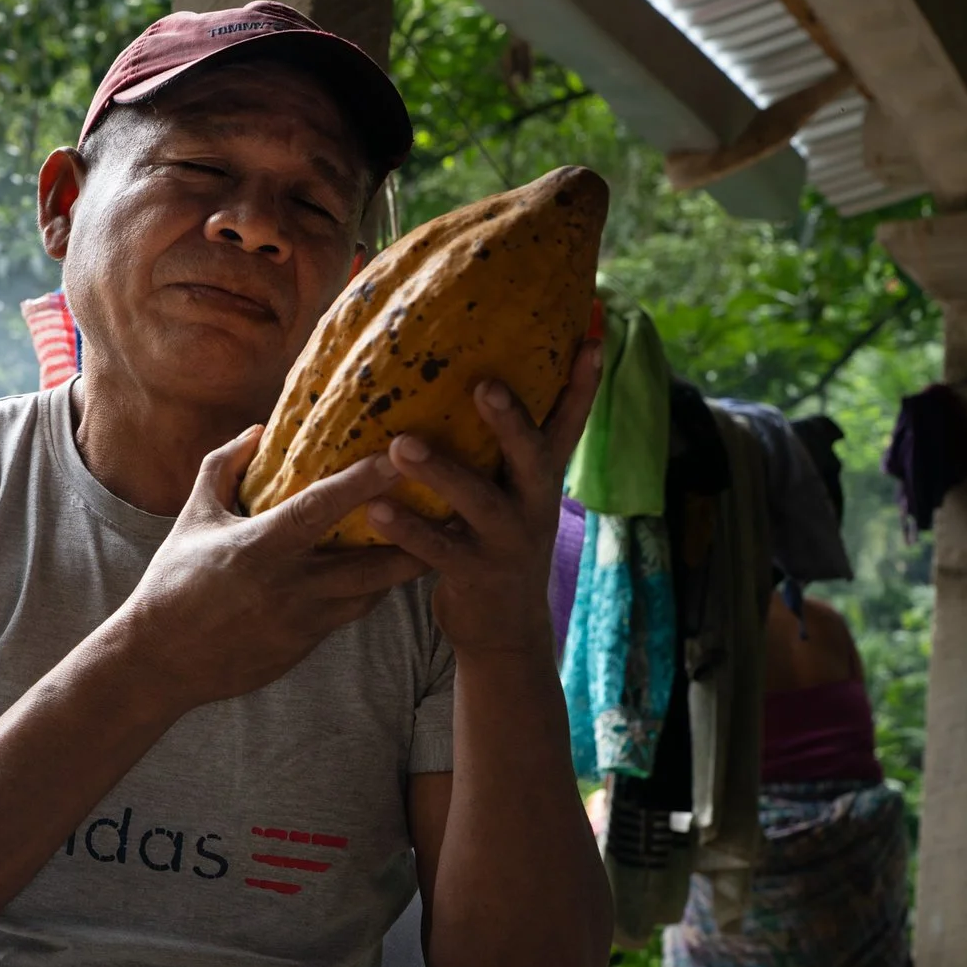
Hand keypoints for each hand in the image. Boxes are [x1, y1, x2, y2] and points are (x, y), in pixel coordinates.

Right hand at [116, 427, 429, 710]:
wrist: (160, 662)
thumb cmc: (173, 582)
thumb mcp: (193, 517)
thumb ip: (223, 467)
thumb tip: (259, 431)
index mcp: (261, 546)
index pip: (324, 507)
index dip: (368, 480)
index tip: (404, 453)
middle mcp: (290, 585)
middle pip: (374, 562)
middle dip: (419, 535)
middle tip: (456, 505)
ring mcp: (303, 621)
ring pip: (372, 591)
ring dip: (402, 566)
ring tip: (436, 537)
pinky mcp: (306, 645)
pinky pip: (351, 613)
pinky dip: (370, 591)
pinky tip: (385, 571)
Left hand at [365, 340, 602, 655]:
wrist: (505, 630)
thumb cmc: (495, 540)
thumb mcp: (512, 492)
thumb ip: (501, 448)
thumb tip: (478, 375)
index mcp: (542, 478)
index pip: (569, 424)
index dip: (583, 383)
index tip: (591, 337)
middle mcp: (534, 504)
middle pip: (532, 454)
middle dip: (511, 419)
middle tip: (484, 382)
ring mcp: (507, 541)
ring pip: (478, 501)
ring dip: (441, 471)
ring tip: (400, 445)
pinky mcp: (474, 574)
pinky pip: (438, 549)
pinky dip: (408, 529)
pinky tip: (375, 509)